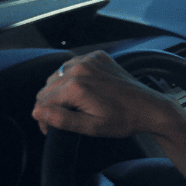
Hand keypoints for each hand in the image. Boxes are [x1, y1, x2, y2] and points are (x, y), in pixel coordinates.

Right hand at [32, 50, 178, 137]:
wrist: (148, 107)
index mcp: (76, 87)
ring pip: (58, 75)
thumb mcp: (90, 127)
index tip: (51, 128)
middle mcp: (80, 69)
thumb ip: (61, 119)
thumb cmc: (123, 119)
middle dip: (51, 103)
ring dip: (61, 89)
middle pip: (47, 87)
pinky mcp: (98, 57)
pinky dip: (74, 76)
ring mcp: (90, 60)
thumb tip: (37, 111)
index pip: (42, 101)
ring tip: (76, 104)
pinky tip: (86, 89)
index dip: (43, 118)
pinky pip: (74, 65)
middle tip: (65, 117)